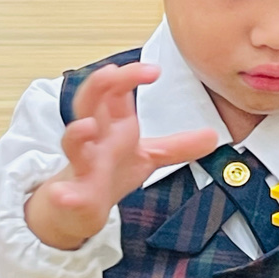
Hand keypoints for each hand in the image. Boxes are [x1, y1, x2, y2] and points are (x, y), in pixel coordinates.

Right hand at [26, 62, 216, 247]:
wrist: (78, 208)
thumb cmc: (108, 172)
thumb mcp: (147, 157)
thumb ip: (178, 146)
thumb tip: (213, 136)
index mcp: (111, 125)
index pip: (116, 91)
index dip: (130, 76)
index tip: (154, 70)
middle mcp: (94, 139)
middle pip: (89, 104)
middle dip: (98, 87)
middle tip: (111, 73)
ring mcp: (81, 165)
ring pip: (73, 144)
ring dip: (77, 134)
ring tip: (88, 126)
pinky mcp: (73, 195)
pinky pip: (66, 193)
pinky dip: (65, 193)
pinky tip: (66, 193)